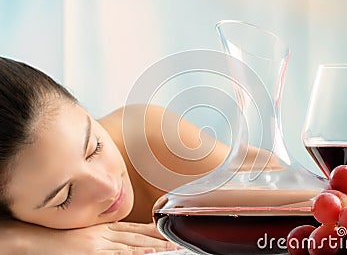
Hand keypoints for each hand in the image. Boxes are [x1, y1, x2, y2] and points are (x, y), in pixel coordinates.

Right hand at [1, 219, 178, 254]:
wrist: (37, 238)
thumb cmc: (58, 237)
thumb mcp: (86, 233)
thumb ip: (104, 236)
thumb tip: (119, 241)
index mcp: (104, 227)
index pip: (134, 227)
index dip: (152, 229)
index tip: (166, 231)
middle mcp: (105, 233)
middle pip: (138, 234)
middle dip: (158, 237)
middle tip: (176, 240)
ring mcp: (100, 242)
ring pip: (133, 243)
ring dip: (154, 246)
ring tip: (171, 248)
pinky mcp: (93, 252)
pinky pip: (119, 253)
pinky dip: (135, 252)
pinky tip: (148, 252)